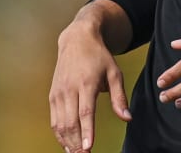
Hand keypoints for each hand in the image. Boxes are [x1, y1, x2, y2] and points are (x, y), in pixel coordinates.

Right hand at [49, 22, 131, 152]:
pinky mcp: (53, 94)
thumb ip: (119, 97)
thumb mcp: (115, 73)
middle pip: (70, 122)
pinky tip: (67, 144)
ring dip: (67, 141)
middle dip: (76, 142)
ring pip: (59, 123)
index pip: (85, 112)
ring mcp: (59, 92)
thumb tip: (127, 118)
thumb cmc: (99, 56)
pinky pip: (54, 119)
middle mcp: (69, 88)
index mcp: (86, 83)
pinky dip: (59, 134)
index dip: (87, 131)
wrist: (77, 39)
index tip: (88, 147)